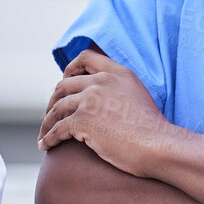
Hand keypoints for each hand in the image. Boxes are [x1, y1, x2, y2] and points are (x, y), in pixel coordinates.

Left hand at [38, 49, 178, 177]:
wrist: (159, 146)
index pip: (86, 57)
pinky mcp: (82, 121)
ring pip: (57, 108)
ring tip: (44, 133)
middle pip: (64, 85)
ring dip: (47, 122)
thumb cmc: (153, 129)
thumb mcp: (137, 94)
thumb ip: (118, 88)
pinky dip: (48, 138)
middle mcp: (101, 82)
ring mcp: (90, 100)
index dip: (71, 68)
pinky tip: (45, 145)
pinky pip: (57, 129)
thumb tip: (98, 98)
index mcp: (117, 73)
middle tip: (50, 113)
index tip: (65, 79)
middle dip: (53, 100)